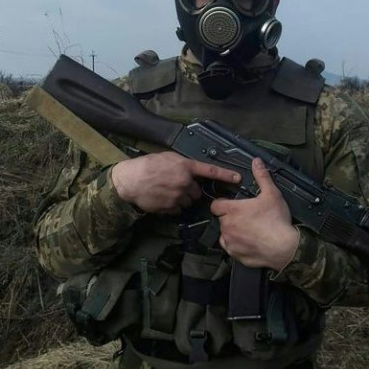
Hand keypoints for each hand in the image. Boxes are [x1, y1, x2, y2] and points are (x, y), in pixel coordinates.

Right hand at [111, 152, 240, 213]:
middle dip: (191, 190)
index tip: (238, 178)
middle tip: (177, 185)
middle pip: (197, 191)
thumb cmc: (148, 165)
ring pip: (189, 201)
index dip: (226, 174)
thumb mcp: (168, 158)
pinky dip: (173, 206)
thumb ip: (183, 165)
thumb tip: (192, 171)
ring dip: (183, 198)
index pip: (210, 171)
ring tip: (167, 191)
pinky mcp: (171, 207)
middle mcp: (184, 182)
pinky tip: (163, 198)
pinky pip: (178, 209)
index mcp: (185, 167)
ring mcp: (178, 196)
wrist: (131, 180)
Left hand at [210, 158, 298, 270]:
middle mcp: (227, 227)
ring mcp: (230, 243)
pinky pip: (231, 249)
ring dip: (232, 232)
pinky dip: (237, 245)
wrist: (285, 247)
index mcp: (233, 210)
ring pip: (225, 234)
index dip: (222, 203)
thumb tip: (256, 161)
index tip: (231, 204)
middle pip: (222, 219)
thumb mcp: (272, 194)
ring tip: (248, 230)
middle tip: (245, 217)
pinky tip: (249, 242)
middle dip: (230, 217)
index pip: (215, 205)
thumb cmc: (277, 220)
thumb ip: (262, 176)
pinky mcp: (235, 256)